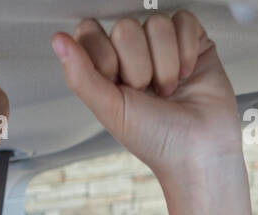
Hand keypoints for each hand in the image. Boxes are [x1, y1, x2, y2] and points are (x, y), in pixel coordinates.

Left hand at [51, 12, 241, 183]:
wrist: (199, 150)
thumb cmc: (156, 140)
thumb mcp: (110, 110)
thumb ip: (81, 75)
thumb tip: (58, 41)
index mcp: (106, 69)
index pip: (91, 32)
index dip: (105, 58)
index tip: (117, 87)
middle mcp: (132, 54)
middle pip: (125, 27)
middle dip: (139, 67)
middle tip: (148, 93)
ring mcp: (161, 45)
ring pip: (156, 23)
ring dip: (165, 64)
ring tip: (168, 90)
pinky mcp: (191, 38)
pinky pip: (183, 20)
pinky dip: (186, 52)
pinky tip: (186, 75)